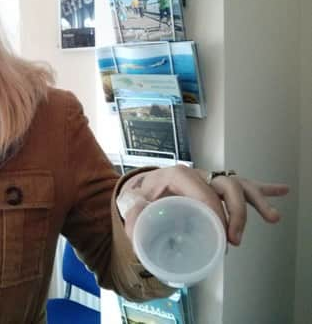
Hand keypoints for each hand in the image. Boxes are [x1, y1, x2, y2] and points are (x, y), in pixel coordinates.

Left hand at [119, 165, 288, 245]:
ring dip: (257, 200)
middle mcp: (198, 174)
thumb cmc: (141, 196)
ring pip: (238, 184)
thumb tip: (137, 233)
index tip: (222, 236)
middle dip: (236, 212)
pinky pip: (242, 184)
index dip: (216, 213)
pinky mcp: (216, 186)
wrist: (142, 190)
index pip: (203, 191)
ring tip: (272, 218)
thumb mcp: (132, 203)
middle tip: (234, 240)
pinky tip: (281, 192)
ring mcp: (209, 179)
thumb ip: (134, 215)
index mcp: (179, 175)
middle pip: (227, 186)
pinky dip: (262, 188)